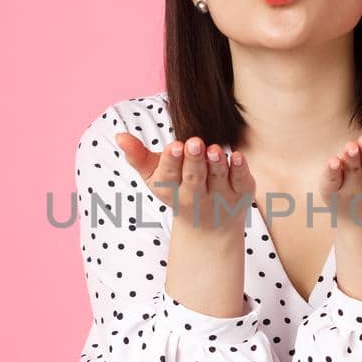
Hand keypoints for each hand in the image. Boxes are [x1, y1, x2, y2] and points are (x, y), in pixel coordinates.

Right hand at [113, 133, 255, 235]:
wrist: (209, 225)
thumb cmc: (177, 189)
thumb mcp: (155, 176)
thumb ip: (138, 156)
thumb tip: (120, 136)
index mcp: (171, 190)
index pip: (169, 176)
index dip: (172, 161)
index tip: (174, 145)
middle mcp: (196, 197)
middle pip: (194, 178)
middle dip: (193, 161)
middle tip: (194, 142)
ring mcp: (220, 197)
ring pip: (218, 179)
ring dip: (216, 164)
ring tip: (213, 148)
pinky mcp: (241, 194)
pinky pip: (241, 181)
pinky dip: (240, 170)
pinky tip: (237, 156)